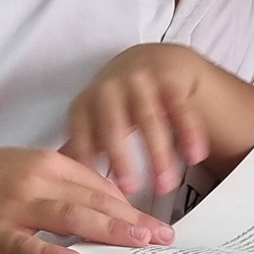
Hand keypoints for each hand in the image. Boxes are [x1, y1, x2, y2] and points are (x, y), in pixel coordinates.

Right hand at [0, 143, 174, 253]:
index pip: (99, 185)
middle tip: (161, 236)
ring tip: (137, 243)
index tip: (153, 221)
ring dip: (109, 231)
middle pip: (94, 201)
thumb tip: (101, 200)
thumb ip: (64, 181)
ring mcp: (16, 207)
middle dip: (132, 220)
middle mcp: (38, 181)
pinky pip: (27, 245)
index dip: (129, 204)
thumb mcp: (29, 166)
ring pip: (71, 218)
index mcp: (50, 163)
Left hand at [63, 44, 222, 197]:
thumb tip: (59, 190)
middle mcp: (109, 89)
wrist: (144, 61)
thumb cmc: (111, 104)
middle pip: (113, 125)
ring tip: (166, 185)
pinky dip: (188, 132)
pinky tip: (194, 155)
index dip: (88, 163)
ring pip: (149, 118)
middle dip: (122, 158)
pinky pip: (180, 107)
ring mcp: (140, 81)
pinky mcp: (168, 80)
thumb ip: (79, 150)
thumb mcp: (89, 121)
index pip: (81, 136)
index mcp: (85, 105)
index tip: (99, 192)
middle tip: (132, 190)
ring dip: (158, 153)